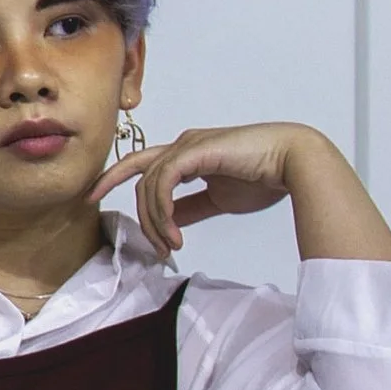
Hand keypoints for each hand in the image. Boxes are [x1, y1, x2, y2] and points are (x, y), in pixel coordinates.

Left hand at [98, 120, 390, 262]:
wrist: (295, 162)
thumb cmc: (264, 177)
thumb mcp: (219, 199)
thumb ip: (193, 207)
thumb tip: (171, 222)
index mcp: (188, 154)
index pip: (143, 166)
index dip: (116, 179)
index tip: (95, 198)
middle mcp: (184, 145)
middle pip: (140, 174)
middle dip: (131, 204)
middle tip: (136, 233)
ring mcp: (189, 144)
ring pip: (150, 183)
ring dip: (156, 220)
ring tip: (172, 245)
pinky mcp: (197, 150)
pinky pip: (164, 180)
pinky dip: (163, 208)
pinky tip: (175, 231)